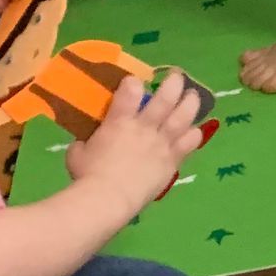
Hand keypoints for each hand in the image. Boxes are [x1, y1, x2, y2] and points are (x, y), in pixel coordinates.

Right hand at [66, 71, 203, 217]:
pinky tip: (197, 129)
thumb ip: (85, 142)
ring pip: (183, 117)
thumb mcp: (78, 152)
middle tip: (177, 76)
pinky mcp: (171, 161)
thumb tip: (85, 143)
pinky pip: (189, 143)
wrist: (110, 198)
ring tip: (193, 95)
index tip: (135, 81)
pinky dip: (194, 134)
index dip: (134, 82)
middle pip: (165, 98)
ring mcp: (161, 143)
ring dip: (190, 103)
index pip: (131, 90)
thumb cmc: (88, 175)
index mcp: (119, 121)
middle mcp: (144, 127)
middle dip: (173, 83)